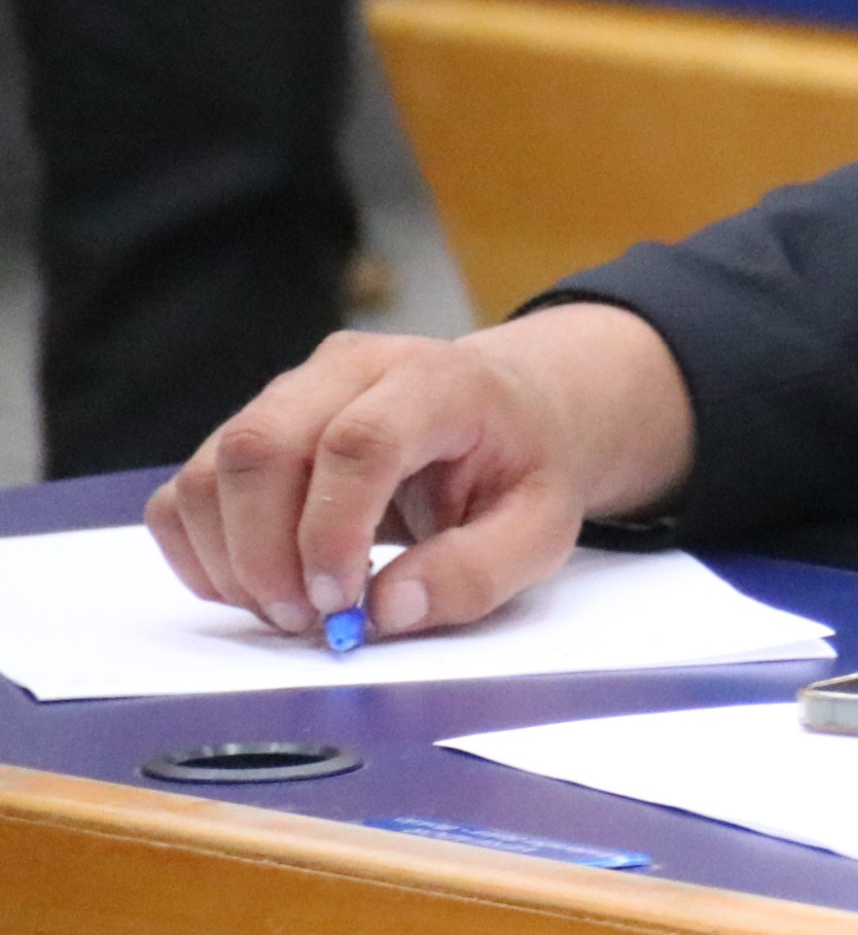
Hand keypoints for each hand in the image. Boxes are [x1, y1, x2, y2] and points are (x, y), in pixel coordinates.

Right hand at [143, 305, 698, 641]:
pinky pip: (184, 493)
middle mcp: (352, 369)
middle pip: (262, 446)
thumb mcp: (541, 528)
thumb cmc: (521, 468)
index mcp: (438, 381)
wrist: (507, 412)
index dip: (333, 531)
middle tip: (310, 619)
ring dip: (233, 562)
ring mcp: (290, 391)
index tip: (342, 602)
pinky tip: (262, 584)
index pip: (359, 441)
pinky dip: (203, 555)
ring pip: (211, 470)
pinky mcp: (249, 427)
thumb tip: (385, 612)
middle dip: (267, 553)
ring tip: (295, 607)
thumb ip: (476, 572)